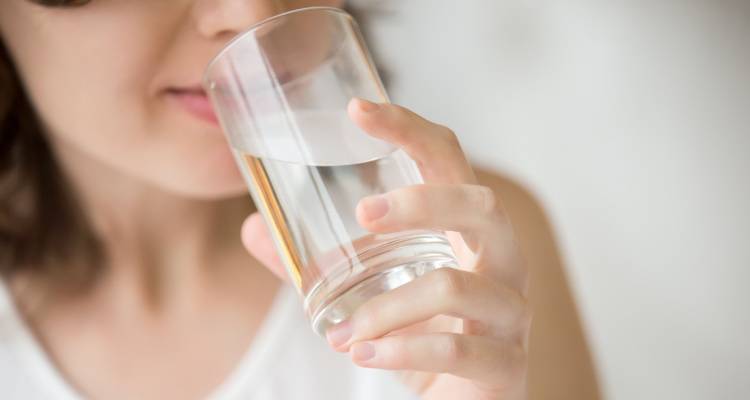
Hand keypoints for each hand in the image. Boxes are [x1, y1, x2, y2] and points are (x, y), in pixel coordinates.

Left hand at [242, 98, 530, 399]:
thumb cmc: (422, 337)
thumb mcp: (369, 293)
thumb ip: (318, 264)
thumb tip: (255, 228)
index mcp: (467, 232)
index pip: (449, 161)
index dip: (410, 128)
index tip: (358, 109)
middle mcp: (501, 262)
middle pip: (481, 205)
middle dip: (421, 202)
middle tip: (362, 215)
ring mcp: (510, 314)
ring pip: (457, 286)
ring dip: (387, 308)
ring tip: (342, 332)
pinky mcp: (506, 366)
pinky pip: (456, 349)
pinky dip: (402, 350)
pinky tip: (365, 353)